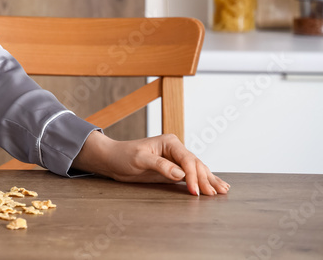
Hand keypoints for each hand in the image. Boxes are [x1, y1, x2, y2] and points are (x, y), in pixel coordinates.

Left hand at [72, 131, 229, 195]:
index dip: (192, 176)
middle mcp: (176, 149)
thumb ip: (160, 165)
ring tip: (224, 191)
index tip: (194, 190)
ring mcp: (177, 160)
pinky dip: (203, 182)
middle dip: (206, 179)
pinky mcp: (174, 170)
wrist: (113, 160)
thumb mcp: (139, 159)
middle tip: (215, 194)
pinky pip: (192, 176)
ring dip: (210, 180)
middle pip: (196, 165)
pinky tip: (215, 186)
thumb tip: (181, 174)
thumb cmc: (123, 156)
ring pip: (198, 170)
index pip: (187, 160)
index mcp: (169, 142)